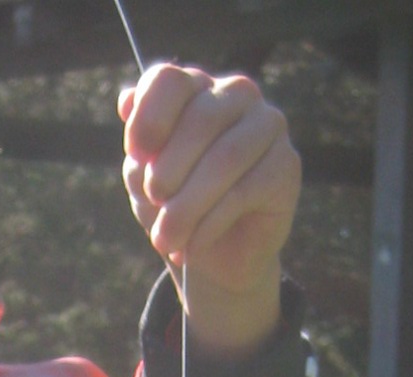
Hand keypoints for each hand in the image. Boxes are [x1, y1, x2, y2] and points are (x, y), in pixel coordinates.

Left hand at [118, 64, 300, 355]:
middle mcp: (236, 95)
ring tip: (166, 239)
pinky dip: (210, 224)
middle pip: (200, 120)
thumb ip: (140, 144)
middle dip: (169, 170)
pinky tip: (192, 245)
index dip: (149, 117)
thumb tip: (127, 101)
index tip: (136, 157)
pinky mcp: (286, 165)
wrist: (214, 260)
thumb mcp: (145, 177)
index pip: (170, 81)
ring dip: (187, 206)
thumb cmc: (176, 207)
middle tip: (153, 204)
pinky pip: (245, 192)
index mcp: (196, 87)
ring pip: (225, 158)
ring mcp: (267, 126)